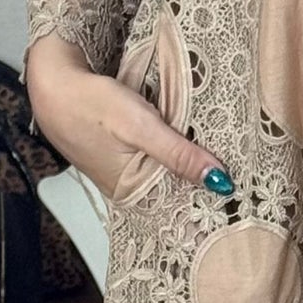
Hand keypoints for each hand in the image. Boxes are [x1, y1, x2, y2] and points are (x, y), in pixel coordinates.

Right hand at [25, 33, 233, 204]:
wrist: (52, 84)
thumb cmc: (91, 104)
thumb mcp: (141, 126)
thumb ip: (179, 154)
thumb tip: (220, 182)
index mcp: (133, 192)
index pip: (179, 216)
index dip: (210, 216)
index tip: (244, 218)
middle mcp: (131, 191)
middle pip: (177, 200)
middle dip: (209, 198)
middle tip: (250, 201)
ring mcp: (127, 175)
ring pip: (170, 183)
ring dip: (195, 180)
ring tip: (235, 185)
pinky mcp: (125, 158)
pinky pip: (159, 167)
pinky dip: (178, 164)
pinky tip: (200, 161)